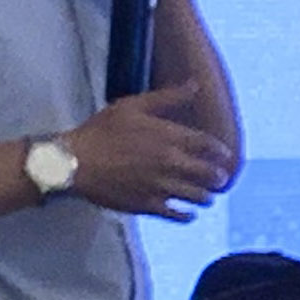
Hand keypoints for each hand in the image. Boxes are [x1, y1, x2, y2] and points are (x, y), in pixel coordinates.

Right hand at [63, 87, 233, 220]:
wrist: (74, 162)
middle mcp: (171, 163)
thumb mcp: (133, 105)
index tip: (225, 156)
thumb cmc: (102, 131)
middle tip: (220, 178)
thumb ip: (168, 97)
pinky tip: (189, 214)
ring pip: (197, 196)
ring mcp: (161, 187)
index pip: (209, 146)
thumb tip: (195, 84)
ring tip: (207, 197)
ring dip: (206, 197)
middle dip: (218, 177)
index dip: (221, 152)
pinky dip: (187, 215)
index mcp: (170, 137)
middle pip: (208, 174)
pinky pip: (177, 215)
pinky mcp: (148, 205)